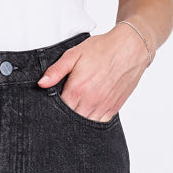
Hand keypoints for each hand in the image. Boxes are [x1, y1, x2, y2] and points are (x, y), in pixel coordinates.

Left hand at [36, 22, 150, 121]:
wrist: (130, 48)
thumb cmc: (103, 49)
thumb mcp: (74, 54)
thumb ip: (56, 71)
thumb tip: (41, 84)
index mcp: (77, 89)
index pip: (58, 110)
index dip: (52, 109)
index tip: (50, 105)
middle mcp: (90, 101)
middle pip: (71, 120)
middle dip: (64, 117)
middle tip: (63, 108)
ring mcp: (103, 107)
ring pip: (85, 124)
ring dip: (79, 121)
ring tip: (75, 111)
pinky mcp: (114, 108)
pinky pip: (100, 123)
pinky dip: (93, 121)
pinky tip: (89, 112)